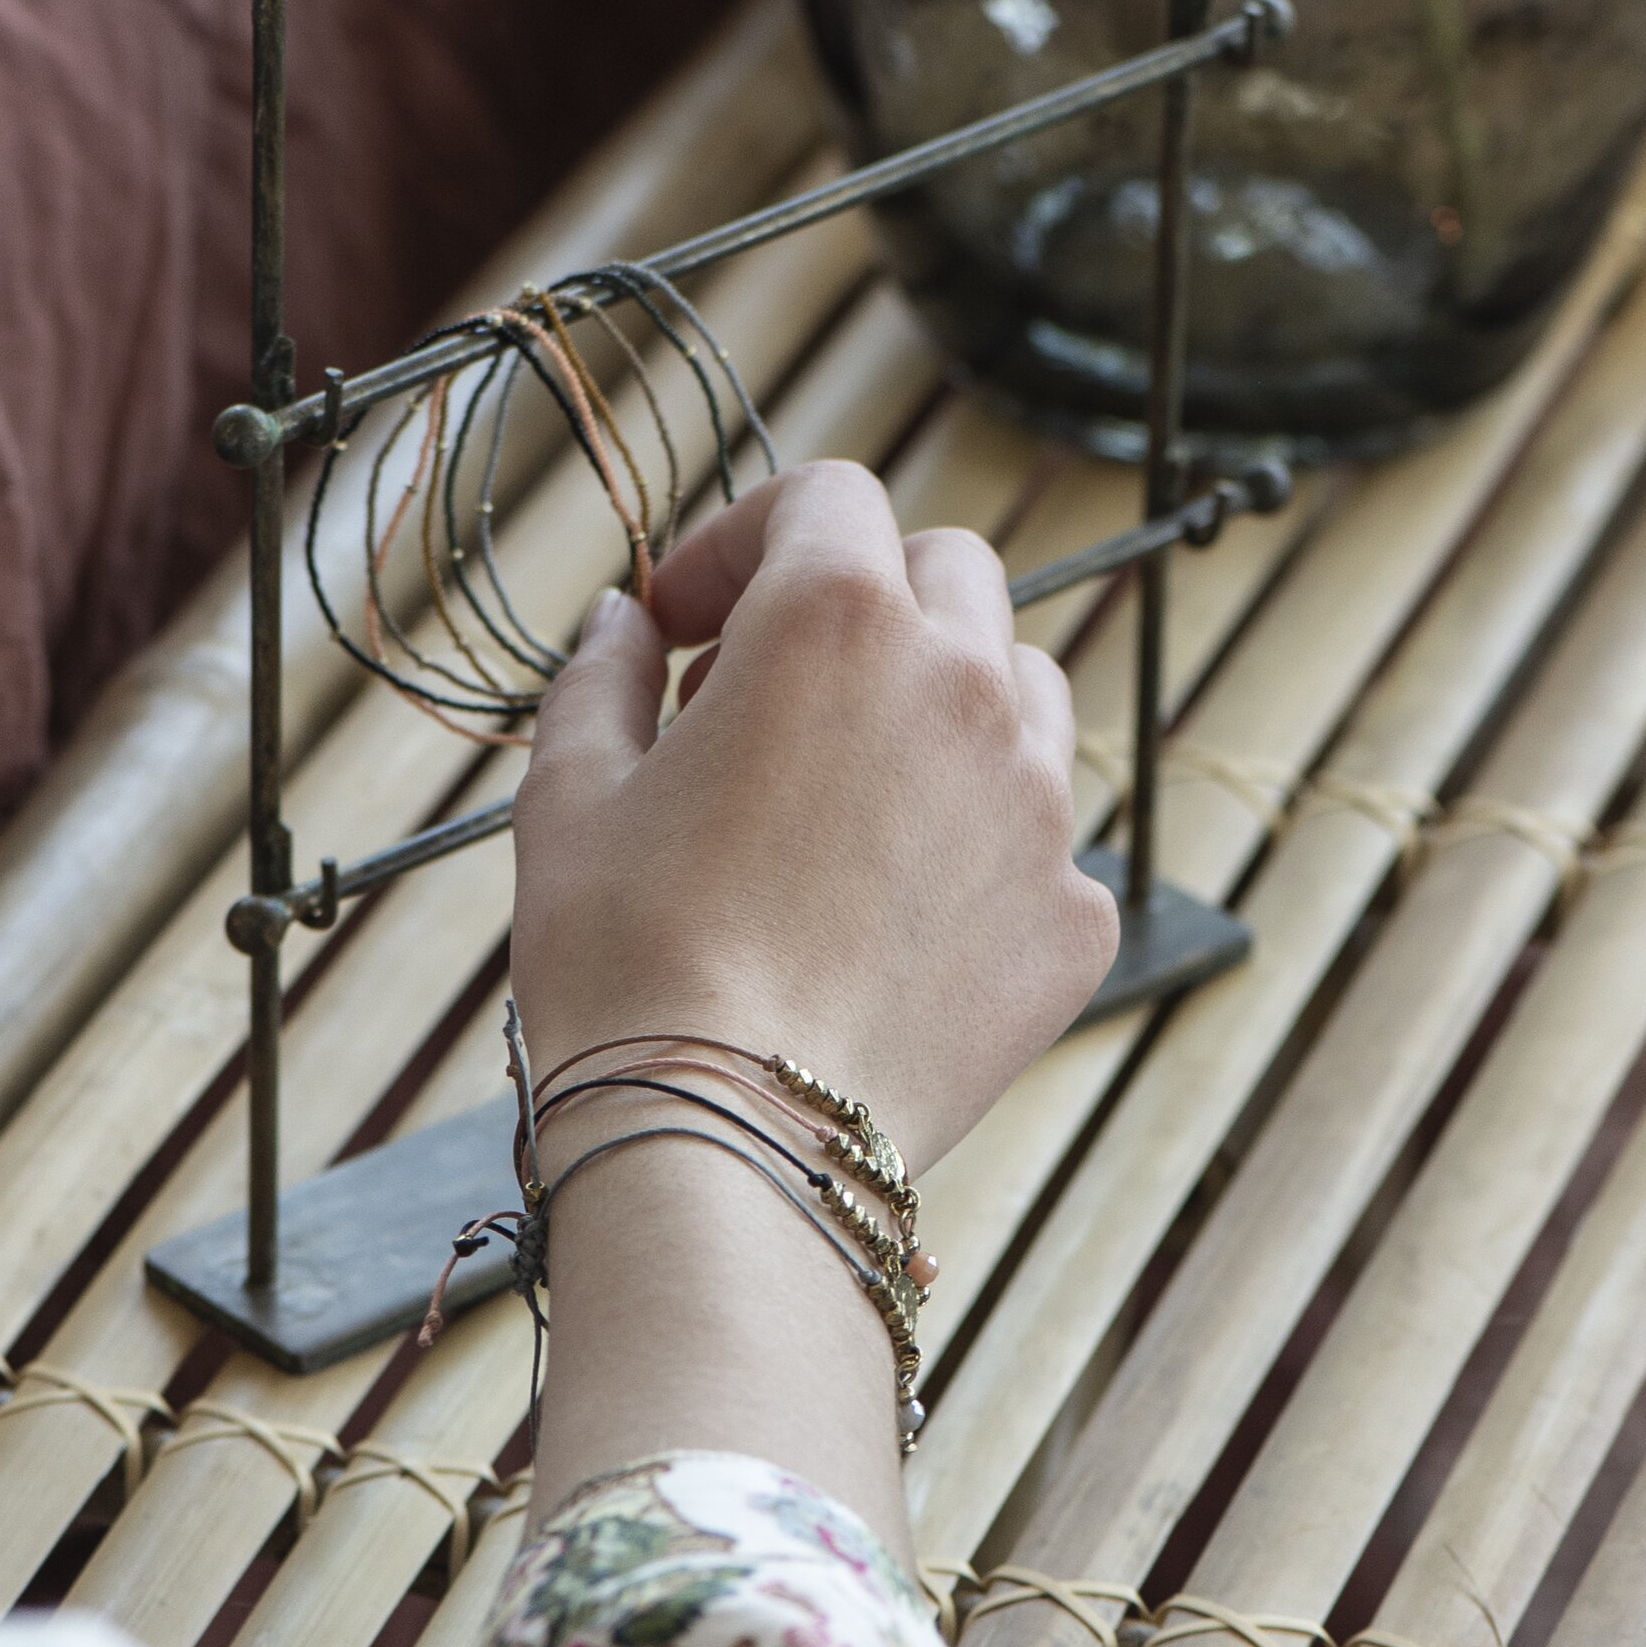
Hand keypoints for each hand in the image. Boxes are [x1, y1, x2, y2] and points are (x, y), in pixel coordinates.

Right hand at [509, 459, 1116, 1170]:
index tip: (682, 622)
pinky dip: (978, 841)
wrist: (726, 1148)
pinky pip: (1043, 833)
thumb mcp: (571, 791)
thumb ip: (603, 674)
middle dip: (855, 603)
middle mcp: (965, 685)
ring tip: (840, 796)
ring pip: (1018, 688)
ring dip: (936, 704)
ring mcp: (1040, 803)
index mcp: (838, 621)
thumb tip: (623, 620)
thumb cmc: (625, 958)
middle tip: (756, 698)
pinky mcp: (1073, 915)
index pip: (826, 498)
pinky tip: (890, 911)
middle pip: (943, 572)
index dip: (744, 540)